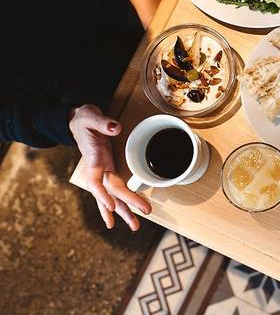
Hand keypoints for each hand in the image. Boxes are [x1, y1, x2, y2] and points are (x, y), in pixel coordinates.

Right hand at [69, 104, 151, 230]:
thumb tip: (114, 128)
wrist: (77, 122)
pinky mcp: (106, 171)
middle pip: (111, 191)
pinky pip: (111, 191)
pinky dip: (114, 206)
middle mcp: (97, 168)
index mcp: (94, 157)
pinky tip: (117, 220)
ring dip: (123, 211)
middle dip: (125, 206)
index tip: (111, 207)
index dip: (103, 194)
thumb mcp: (91, 116)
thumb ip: (102, 122)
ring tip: (135, 226)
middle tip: (140, 219)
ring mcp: (101, 171)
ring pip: (112, 196)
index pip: (96, 180)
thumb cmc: (85, 119)